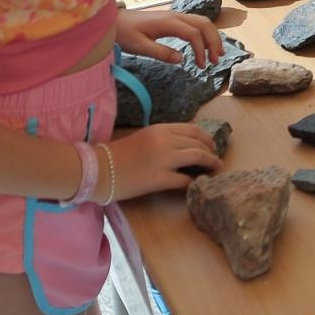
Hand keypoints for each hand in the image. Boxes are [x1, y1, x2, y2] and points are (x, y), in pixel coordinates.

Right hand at [106, 123, 222, 198]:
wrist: (98, 169)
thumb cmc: (117, 155)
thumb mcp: (144, 137)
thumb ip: (164, 138)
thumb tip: (183, 146)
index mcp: (161, 129)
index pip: (193, 130)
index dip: (207, 138)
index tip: (212, 145)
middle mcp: (165, 141)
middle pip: (198, 143)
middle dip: (212, 151)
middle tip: (216, 159)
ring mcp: (163, 160)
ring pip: (197, 157)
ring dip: (210, 163)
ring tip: (216, 169)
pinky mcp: (158, 179)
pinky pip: (185, 180)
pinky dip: (195, 182)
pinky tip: (199, 184)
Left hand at [116, 7, 224, 67]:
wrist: (114, 20)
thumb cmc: (124, 33)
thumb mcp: (139, 47)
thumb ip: (160, 53)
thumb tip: (182, 59)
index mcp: (168, 22)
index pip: (194, 33)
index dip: (201, 50)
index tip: (200, 66)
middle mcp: (175, 16)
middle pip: (204, 24)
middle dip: (214, 41)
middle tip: (215, 61)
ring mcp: (175, 17)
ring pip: (202, 22)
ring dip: (212, 37)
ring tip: (216, 54)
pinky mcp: (173, 20)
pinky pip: (195, 24)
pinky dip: (205, 34)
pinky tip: (205, 46)